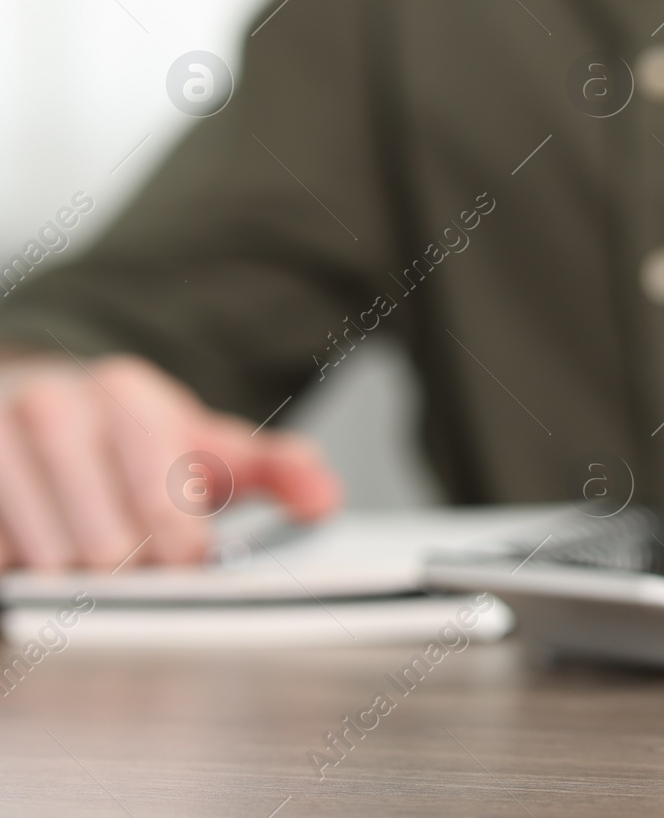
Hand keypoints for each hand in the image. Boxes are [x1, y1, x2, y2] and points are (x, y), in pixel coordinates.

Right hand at [0, 352, 340, 569]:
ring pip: (47, 562)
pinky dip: (25, 573)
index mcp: (126, 392)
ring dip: (77, 579)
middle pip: (106, 544)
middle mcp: (53, 406)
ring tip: (90, 555)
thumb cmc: (134, 440)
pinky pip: (1, 561)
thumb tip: (323, 501)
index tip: (189, 559)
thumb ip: (279, 468)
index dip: (183, 548)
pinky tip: (44, 552)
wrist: (45, 411)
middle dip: (132, 569)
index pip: (166, 499)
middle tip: (138, 561)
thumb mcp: (212, 445)